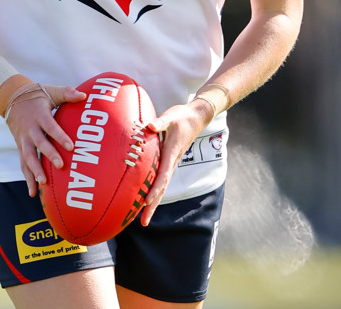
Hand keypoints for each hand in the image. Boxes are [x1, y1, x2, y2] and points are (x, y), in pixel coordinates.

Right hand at [5, 84, 85, 196]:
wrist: (12, 97)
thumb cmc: (38, 95)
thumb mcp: (52, 91)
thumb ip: (67, 93)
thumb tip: (84, 95)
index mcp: (39, 115)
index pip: (50, 127)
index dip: (60, 137)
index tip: (71, 146)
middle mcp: (30, 129)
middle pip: (39, 143)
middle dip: (49, 155)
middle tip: (60, 166)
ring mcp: (23, 139)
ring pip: (27, 157)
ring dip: (35, 171)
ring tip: (43, 184)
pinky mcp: (20, 147)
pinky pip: (23, 164)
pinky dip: (27, 178)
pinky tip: (33, 193)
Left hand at [141, 98, 212, 225]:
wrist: (196, 117)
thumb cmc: (181, 117)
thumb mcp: (170, 117)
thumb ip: (159, 123)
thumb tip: (150, 126)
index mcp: (171, 153)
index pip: (162, 176)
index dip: (155, 190)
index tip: (146, 202)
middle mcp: (171, 162)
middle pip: (162, 188)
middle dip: (152, 205)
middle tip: (144, 222)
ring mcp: (170, 163)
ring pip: (161, 186)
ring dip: (153, 202)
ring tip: (143, 218)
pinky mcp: (168, 160)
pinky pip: (160, 179)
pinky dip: (154, 191)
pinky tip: (145, 198)